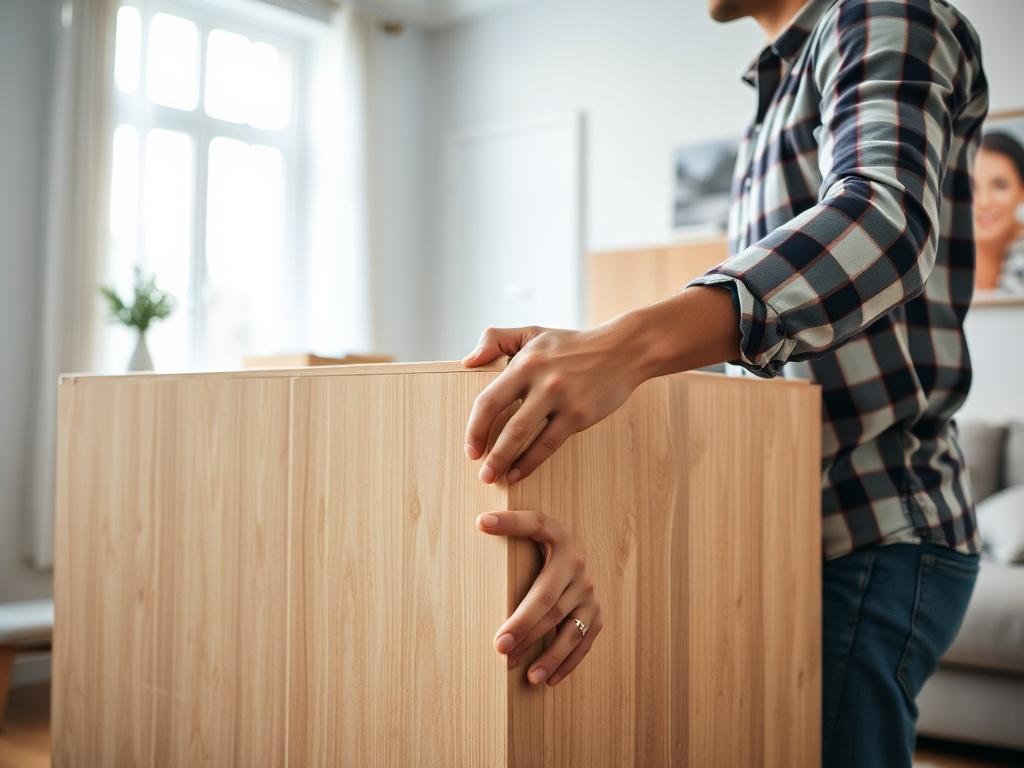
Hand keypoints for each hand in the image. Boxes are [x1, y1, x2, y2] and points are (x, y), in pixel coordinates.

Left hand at [462, 323, 644, 483]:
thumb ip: (496, 339)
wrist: (622, 350)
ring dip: (507, 462)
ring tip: (497, 478)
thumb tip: (467, 362)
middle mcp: (542, 380)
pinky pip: (550, 444)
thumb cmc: (573, 345)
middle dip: (490, 453)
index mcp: (525, 362)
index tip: (470, 448)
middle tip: (482, 473)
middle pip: (507, 424)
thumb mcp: (532, 333)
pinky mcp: (580, 414)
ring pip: (526, 437)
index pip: (489, 400)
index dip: (475, 428)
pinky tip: (520, 472)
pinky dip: (532, 461)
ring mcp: (562, 399)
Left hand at [476, 509, 602, 685]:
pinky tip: (547, 679)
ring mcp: (588, 590)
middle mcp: (575, 562)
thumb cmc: (537, 551)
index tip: (481, 521)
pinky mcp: (596, 613)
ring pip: (567, 627)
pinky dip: (565, 662)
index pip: (533, 524)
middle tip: (500, 646)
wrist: (576, 559)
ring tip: (525, 674)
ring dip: (547, 654)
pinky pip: (582, 642)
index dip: (510, 523)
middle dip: (523, 623)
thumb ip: (508, 530)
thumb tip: (476, 521)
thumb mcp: (528, 537)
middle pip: (547, 597)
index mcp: (557, 535)